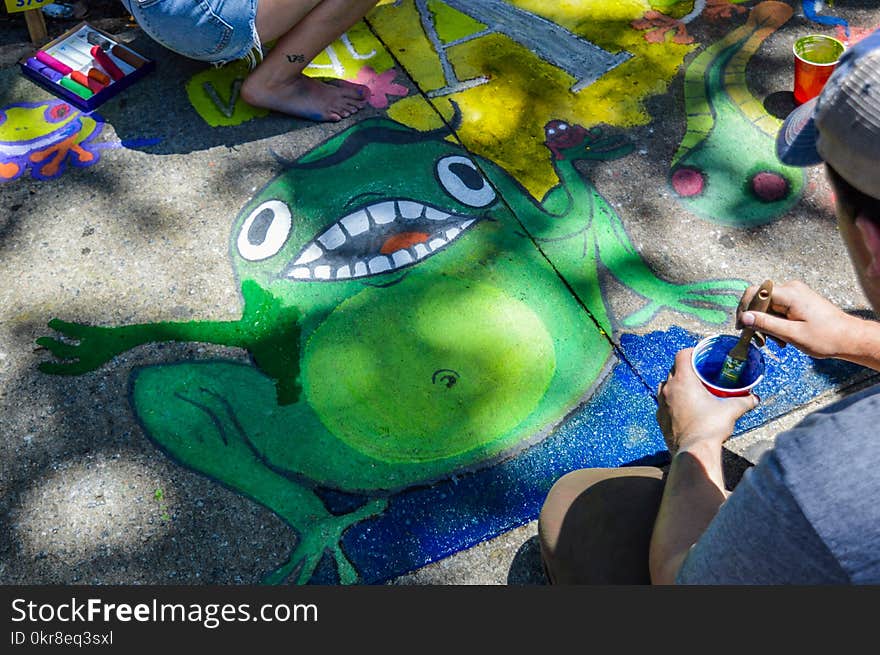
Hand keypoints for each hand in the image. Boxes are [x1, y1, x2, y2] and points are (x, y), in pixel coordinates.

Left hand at [656, 349, 757, 455]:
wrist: (694, 450)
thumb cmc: (710, 427)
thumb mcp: (731, 410)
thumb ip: (744, 400)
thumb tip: (754, 398)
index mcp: (683, 380)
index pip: (682, 355)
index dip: (691, 352)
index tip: (700, 355)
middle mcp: (668, 389)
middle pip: (673, 369)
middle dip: (686, 368)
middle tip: (700, 373)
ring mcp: (661, 403)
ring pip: (665, 385)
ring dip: (676, 384)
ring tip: (691, 389)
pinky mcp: (660, 417)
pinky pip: (663, 402)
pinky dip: (672, 401)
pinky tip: (683, 407)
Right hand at [736, 280, 857, 358]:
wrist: (849, 338)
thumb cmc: (825, 337)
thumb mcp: (792, 334)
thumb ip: (766, 324)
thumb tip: (744, 317)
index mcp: (789, 293)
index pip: (754, 292)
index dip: (744, 309)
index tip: (742, 328)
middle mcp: (791, 289)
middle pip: (759, 300)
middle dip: (755, 321)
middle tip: (758, 340)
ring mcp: (794, 294)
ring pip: (767, 307)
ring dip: (766, 325)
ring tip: (774, 342)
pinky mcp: (797, 301)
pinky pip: (777, 309)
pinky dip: (775, 323)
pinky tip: (781, 337)